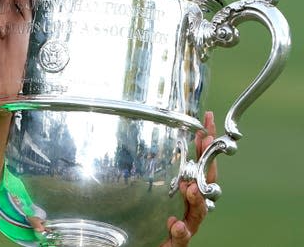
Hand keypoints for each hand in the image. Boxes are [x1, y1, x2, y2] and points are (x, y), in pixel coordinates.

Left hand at [160, 111, 217, 246]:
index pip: (200, 162)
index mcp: (188, 187)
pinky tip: (176, 224)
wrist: (146, 241)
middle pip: (207, 183)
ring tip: (190, 188)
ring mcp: (188, 223)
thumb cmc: (152, 214)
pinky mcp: (178, 241)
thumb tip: (155, 131)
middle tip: (205, 145)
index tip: (207, 120)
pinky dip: (181, 231)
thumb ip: (158, 164)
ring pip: (200, 211)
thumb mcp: (155, 185)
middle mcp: (191, 205)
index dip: (206, 142)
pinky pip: (183, 237)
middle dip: (208, 165)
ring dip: (197, 199)